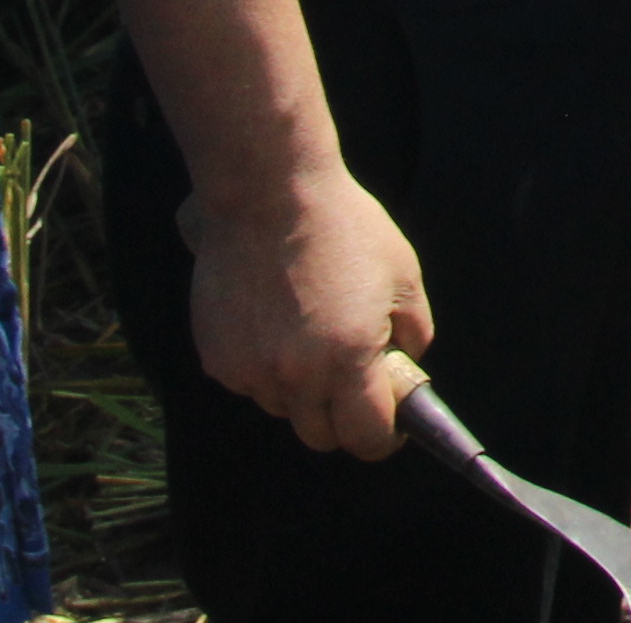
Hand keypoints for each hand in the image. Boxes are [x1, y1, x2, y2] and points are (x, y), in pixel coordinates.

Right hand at [183, 167, 431, 456]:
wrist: (270, 192)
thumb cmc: (345, 228)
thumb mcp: (404, 275)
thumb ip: (413, 334)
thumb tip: (404, 367)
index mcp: (348, 360)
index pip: (367, 439)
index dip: (385, 438)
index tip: (392, 425)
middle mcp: (296, 376)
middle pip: (321, 435)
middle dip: (343, 419)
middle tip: (354, 379)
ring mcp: (250, 369)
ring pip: (282, 408)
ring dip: (301, 391)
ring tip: (310, 334)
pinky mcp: (217, 356)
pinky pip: (249, 382)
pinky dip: (265, 367)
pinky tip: (274, 322)